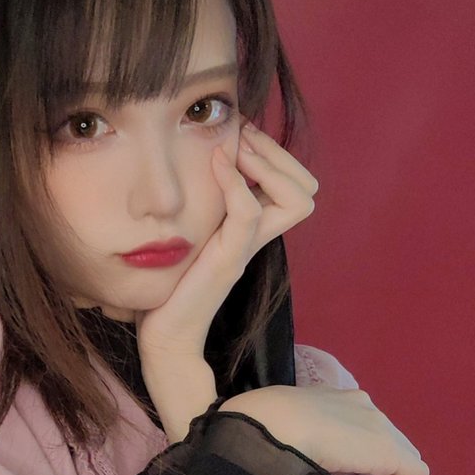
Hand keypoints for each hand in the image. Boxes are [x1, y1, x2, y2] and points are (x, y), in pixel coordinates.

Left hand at [135, 122, 318, 363]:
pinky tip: (214, 163)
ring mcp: (246, 249)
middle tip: (244, 138)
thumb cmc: (172, 286)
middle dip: (280, 153)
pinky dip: (235, 180)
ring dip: (268, 163)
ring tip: (235, 149)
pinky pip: (247, 212)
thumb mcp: (193, 232)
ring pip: (296, 199)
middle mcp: (258, 238)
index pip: (298, 187)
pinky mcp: (227, 260)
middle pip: (307, 190)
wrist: (166, 336)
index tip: (242, 138)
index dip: (278, 156)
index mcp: (254, 230)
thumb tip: (195, 162)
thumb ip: (204, 204)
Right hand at [218, 384, 428, 474]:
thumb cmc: (267, 434)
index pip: (359, 433)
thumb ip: (306, 448)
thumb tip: (308, 471)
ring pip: (398, 460)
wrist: (270, 423)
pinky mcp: (389, 448)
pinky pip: (415, 473)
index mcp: (335, 402)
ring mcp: (377, 425)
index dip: (359, 464)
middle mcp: (361, 408)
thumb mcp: (289, 439)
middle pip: (383, 446)